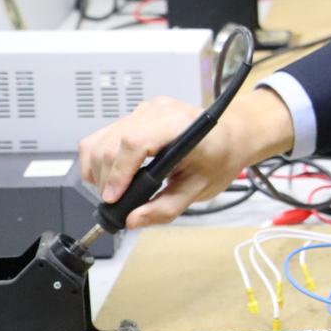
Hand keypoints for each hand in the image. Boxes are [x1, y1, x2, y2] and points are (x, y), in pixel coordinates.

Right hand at [78, 88, 292, 228]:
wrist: (231, 135)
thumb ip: (166, 207)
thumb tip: (133, 220)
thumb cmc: (221, 156)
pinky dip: (98, 159)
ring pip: (100, 140)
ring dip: (98, 170)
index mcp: (180, 125)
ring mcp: (144, 110)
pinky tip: (110, 175)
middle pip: (112, 144)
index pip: (135, 142)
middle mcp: (158, 111)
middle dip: (106, 179)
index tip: (115, 198)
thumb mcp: (200, 188)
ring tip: (114, 191)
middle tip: (116, 203)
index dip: (119, 173)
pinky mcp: (135, 115)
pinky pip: (102, 135)